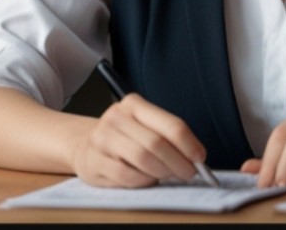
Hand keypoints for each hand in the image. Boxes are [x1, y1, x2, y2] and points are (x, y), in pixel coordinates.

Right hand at [71, 93, 208, 187]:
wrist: (85, 146)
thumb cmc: (124, 138)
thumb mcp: (145, 127)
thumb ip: (168, 137)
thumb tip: (196, 158)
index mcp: (134, 104)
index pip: (171, 124)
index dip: (190, 144)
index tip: (200, 158)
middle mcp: (116, 117)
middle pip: (157, 143)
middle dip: (178, 163)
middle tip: (188, 173)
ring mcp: (102, 139)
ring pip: (143, 160)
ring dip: (162, 172)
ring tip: (166, 175)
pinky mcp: (94, 161)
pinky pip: (128, 176)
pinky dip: (143, 181)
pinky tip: (146, 178)